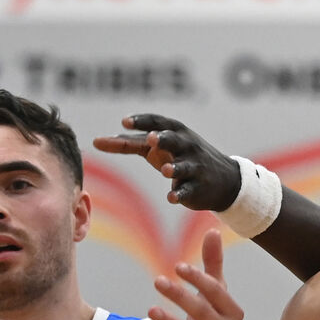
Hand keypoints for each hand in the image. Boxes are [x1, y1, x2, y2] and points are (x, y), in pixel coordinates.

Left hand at [92, 114, 241, 211]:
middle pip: (174, 139)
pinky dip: (180, 194)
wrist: (222, 180)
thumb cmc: (181, 157)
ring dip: (175, 167)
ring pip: (185, 166)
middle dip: (164, 139)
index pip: (158, 123)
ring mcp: (195, 167)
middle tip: (151, 139)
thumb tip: (96, 142)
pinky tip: (172, 197)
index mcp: (175, 132)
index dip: (142, 121)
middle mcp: (187, 146)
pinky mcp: (199, 188)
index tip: (124, 122)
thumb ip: (128, 144)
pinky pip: (189, 190)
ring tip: (166, 171)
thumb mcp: (157, 148)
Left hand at [146, 230, 241, 319]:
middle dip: (180, 296)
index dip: (198, 279)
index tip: (178, 266)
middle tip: (158, 281)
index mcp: (233, 313)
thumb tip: (213, 230)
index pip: (216, 292)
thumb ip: (213, 266)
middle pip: (203, 312)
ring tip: (150, 309)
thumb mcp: (213, 296)